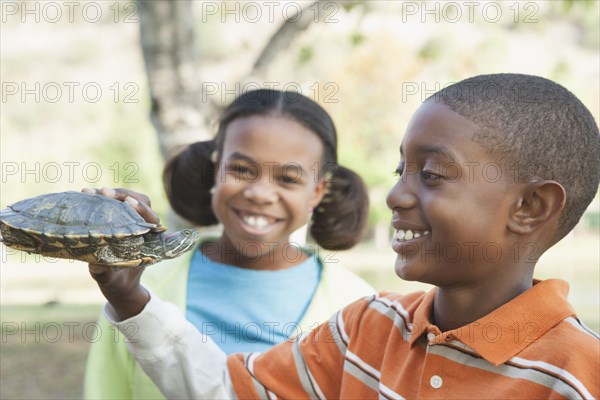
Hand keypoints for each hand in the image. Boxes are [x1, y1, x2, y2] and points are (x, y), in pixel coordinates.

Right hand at [83, 187, 155, 319]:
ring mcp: (132, 220)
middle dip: (122, 195)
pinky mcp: (119, 217)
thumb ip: (106, 272)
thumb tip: (97, 264)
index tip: (128, 202)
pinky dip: (100, 198)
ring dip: (110, 194)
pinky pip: (113, 203)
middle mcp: (144, 226)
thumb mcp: (110, 280)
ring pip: (126, 199)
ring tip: (89, 192)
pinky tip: (84, 194)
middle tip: (103, 192)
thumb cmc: (117, 281)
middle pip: (140, 201)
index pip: (151, 218)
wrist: (117, 283)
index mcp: (151, 240)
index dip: (141, 209)